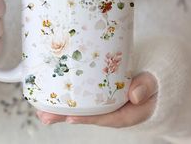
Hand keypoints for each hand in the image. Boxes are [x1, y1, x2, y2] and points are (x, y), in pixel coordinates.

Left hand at [36, 72, 157, 126]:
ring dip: (61, 108)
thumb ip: (147, 86)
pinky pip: (83, 98)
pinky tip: (54, 96)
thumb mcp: (153, 83)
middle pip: (87, 115)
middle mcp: (111, 109)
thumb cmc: (151, 83)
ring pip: (82, 107)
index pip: (105, 117)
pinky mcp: (99, 94)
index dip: (87, 118)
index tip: (69, 117)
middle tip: (45, 115)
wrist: (150, 78)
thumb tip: (135, 95)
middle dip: (65, 116)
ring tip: (42, 108)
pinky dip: (69, 98)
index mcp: (125, 111)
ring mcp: (103, 102)